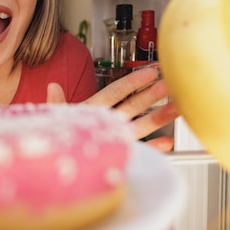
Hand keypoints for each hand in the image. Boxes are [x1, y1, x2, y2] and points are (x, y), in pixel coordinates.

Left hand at [47, 67, 178, 151]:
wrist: (53, 158)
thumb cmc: (55, 133)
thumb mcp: (55, 117)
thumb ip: (56, 103)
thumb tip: (52, 87)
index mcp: (93, 108)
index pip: (115, 92)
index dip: (132, 82)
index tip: (149, 72)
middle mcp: (108, 120)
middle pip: (134, 105)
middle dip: (152, 96)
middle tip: (169, 85)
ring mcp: (115, 136)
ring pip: (141, 125)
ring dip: (159, 117)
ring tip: (176, 108)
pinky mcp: (119, 153)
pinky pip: (139, 150)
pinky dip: (153, 147)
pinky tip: (167, 143)